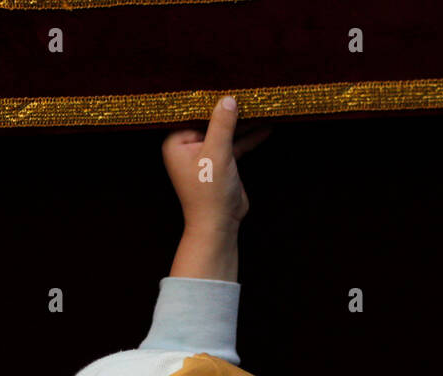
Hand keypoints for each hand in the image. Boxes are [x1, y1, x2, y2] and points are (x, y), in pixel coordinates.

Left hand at [161, 96, 272, 232]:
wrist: (219, 224)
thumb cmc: (209, 192)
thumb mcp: (217, 153)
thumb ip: (222, 124)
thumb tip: (228, 99)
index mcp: (177, 142)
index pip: (195, 113)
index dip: (211, 100)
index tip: (228, 84)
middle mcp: (188, 146)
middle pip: (212, 121)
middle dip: (230, 110)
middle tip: (248, 92)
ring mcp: (206, 155)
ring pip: (226, 132)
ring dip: (243, 123)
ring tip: (261, 106)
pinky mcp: (221, 163)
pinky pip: (235, 144)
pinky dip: (248, 137)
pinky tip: (265, 127)